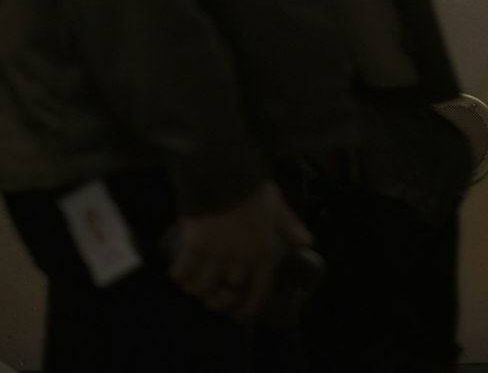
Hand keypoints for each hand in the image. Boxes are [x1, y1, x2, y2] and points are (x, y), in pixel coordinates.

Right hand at [167, 179, 312, 321]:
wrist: (226, 171)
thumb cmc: (252, 188)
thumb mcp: (277, 206)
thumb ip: (290, 226)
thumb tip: (308, 242)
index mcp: (262, 252)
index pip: (258, 291)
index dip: (249, 309)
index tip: (238, 315)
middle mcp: (240, 259)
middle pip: (228, 293)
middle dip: (219, 300)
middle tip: (213, 296)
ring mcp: (216, 253)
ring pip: (204, 287)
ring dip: (197, 290)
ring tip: (194, 285)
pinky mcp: (195, 244)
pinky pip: (183, 271)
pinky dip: (179, 275)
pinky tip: (178, 272)